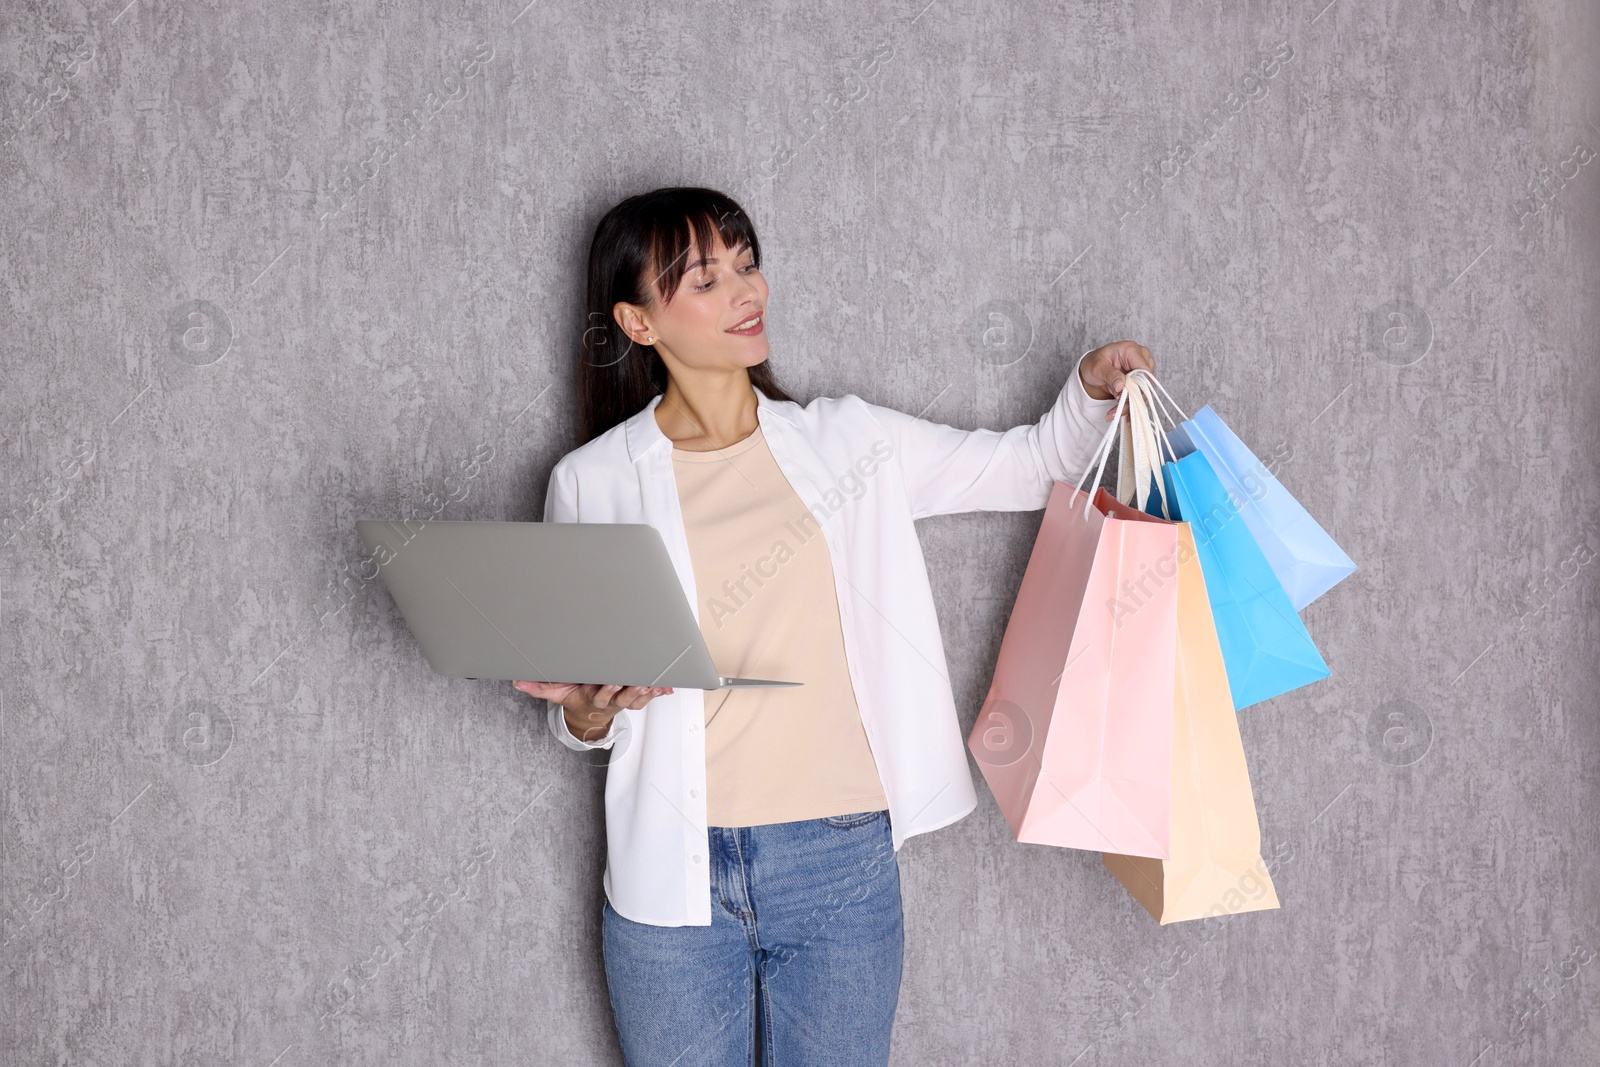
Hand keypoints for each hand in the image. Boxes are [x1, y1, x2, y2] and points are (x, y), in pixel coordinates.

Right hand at [512, 680, 672, 739]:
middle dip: (632, 691)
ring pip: (638, 699)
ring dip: (648, 692)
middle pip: (624, 699)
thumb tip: (517, 682)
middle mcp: (611, 702)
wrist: (588, 714)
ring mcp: (624, 701)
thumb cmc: (574, 698)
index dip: (608, 691)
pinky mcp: (634, 698)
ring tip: (656, 683)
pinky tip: (667, 687)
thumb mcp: (556, 694)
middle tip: (641, 682)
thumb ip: (539, 687)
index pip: (601, 696)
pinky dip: (658, 692)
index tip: (613, 682)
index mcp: (593, 699)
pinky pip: (648, 697)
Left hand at [1078, 341, 1156, 418]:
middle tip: (1116, 410)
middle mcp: (1141, 359)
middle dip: (1132, 399)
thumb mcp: (1097, 367)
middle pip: (1146, 383)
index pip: (1144, 370)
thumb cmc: (1094, 363)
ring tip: (1112, 413)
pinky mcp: (1140, 382)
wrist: (1092, 370)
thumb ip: (1110, 375)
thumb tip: (1121, 386)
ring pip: (1144, 392)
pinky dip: (1128, 406)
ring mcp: (1142, 371)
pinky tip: (1117, 413)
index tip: (1123, 398)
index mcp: (1131, 350)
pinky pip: (1139, 397)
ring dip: (1129, 405)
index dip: (1138, 386)